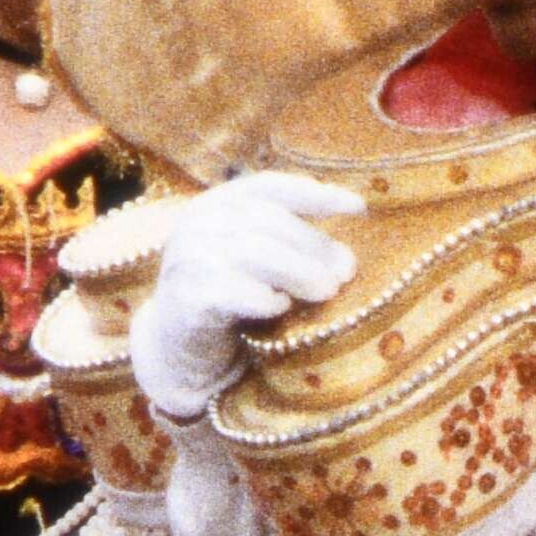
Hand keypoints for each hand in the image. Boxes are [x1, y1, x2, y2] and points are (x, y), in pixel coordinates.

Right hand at [133, 173, 357, 427]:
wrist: (177, 348)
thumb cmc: (229, 299)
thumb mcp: (262, 266)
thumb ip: (298, 253)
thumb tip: (346, 263)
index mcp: (218, 204)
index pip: (271, 187)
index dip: (316, 194)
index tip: (358, 208)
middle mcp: (199, 222)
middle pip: (269, 220)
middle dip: (314, 245)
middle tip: (344, 274)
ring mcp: (187, 257)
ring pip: (255, 252)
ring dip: (298, 272)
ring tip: (326, 292)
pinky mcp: (185, 297)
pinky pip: (232, 292)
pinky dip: (263, 299)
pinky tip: (280, 308)